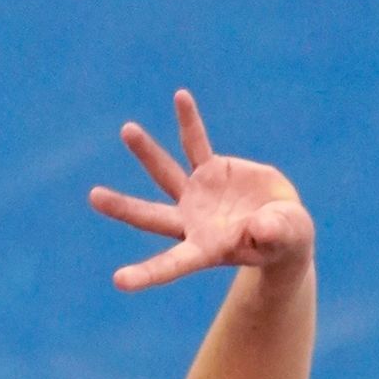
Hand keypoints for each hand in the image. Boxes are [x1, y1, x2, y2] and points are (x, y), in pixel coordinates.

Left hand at [90, 88, 313, 294]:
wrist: (284, 225)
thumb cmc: (283, 241)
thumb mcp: (283, 238)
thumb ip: (271, 233)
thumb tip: (259, 226)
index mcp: (206, 249)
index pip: (172, 264)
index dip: (146, 273)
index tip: (118, 282)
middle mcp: (192, 223)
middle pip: (151, 215)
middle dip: (124, 208)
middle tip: (93, 197)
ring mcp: (197, 195)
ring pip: (166, 172)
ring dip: (147, 152)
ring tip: (127, 129)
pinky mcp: (211, 171)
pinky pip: (196, 143)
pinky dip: (190, 122)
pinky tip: (181, 97)